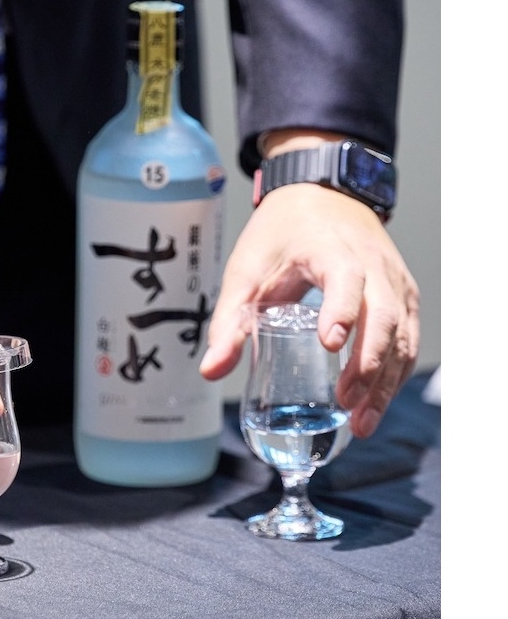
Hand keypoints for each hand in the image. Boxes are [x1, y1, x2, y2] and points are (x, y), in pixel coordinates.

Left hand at [199, 180, 419, 439]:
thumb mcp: (246, 272)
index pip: (345, 278)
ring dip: (386, 380)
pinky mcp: (403, 296)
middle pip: (383, 315)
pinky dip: (396, 372)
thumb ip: (229, 323)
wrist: (320, 196)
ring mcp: (395, 281)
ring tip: (362, 422)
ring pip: (403, 333)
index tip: (328, 343)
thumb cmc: (280, 235)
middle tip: (346, 403)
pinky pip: (408, 337)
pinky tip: (375, 403)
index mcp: (332, 250)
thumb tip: (210, 371)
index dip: (340, 310)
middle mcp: (374, 265)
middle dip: (368, 364)